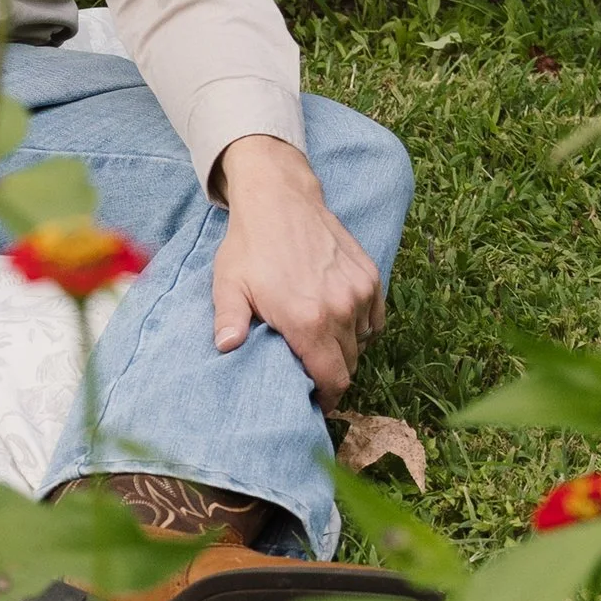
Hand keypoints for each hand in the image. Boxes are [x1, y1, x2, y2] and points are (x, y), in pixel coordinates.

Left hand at [212, 132, 386, 407]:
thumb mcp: (229, 284)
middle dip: (332, 374)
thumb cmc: (250, 245)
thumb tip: (226, 348)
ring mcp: (359, 291)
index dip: (327, 398)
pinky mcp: (370, 276)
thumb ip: (229, 320)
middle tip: (312, 373)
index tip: (316, 401)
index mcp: (307, 320)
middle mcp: (340, 309)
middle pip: (349, 364)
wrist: (279, 199)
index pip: (333, 379)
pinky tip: (338, 320)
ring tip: (321, 345)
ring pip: (362, 341)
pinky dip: (361, 326)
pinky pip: (374, 317)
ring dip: (346, 349)